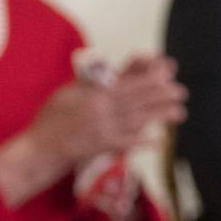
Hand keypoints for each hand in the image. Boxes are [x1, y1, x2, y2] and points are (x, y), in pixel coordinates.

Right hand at [31, 54, 186, 167]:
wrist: (40, 147)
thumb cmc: (52, 117)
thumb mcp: (67, 92)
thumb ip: (89, 83)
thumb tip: (111, 73)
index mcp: (94, 94)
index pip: (127, 84)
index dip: (148, 79)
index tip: (166, 73)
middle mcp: (101, 111)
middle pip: (137, 101)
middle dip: (161, 95)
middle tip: (181, 91)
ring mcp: (103, 130)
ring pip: (137, 120)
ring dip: (159, 116)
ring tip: (180, 111)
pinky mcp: (102, 147)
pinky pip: (127, 144)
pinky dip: (142, 142)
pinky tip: (159, 141)